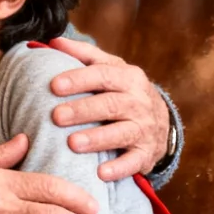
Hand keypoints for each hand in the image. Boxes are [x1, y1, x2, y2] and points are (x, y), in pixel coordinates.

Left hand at [45, 37, 170, 179]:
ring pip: (121, 132)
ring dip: (97, 138)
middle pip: (110, 104)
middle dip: (82, 110)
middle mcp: (138, 101)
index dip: (79, 79)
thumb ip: (83, 55)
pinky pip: (134, 162)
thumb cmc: (124, 91)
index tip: (54, 85)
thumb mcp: (111, 68)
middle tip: (56, 116)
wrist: (161, 122)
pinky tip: (100, 173)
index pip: (103, 75)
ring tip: (72, 144)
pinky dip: (119, 168)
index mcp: (128, 77)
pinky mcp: (146, 153)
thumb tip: (52, 40)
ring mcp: (144, 128)